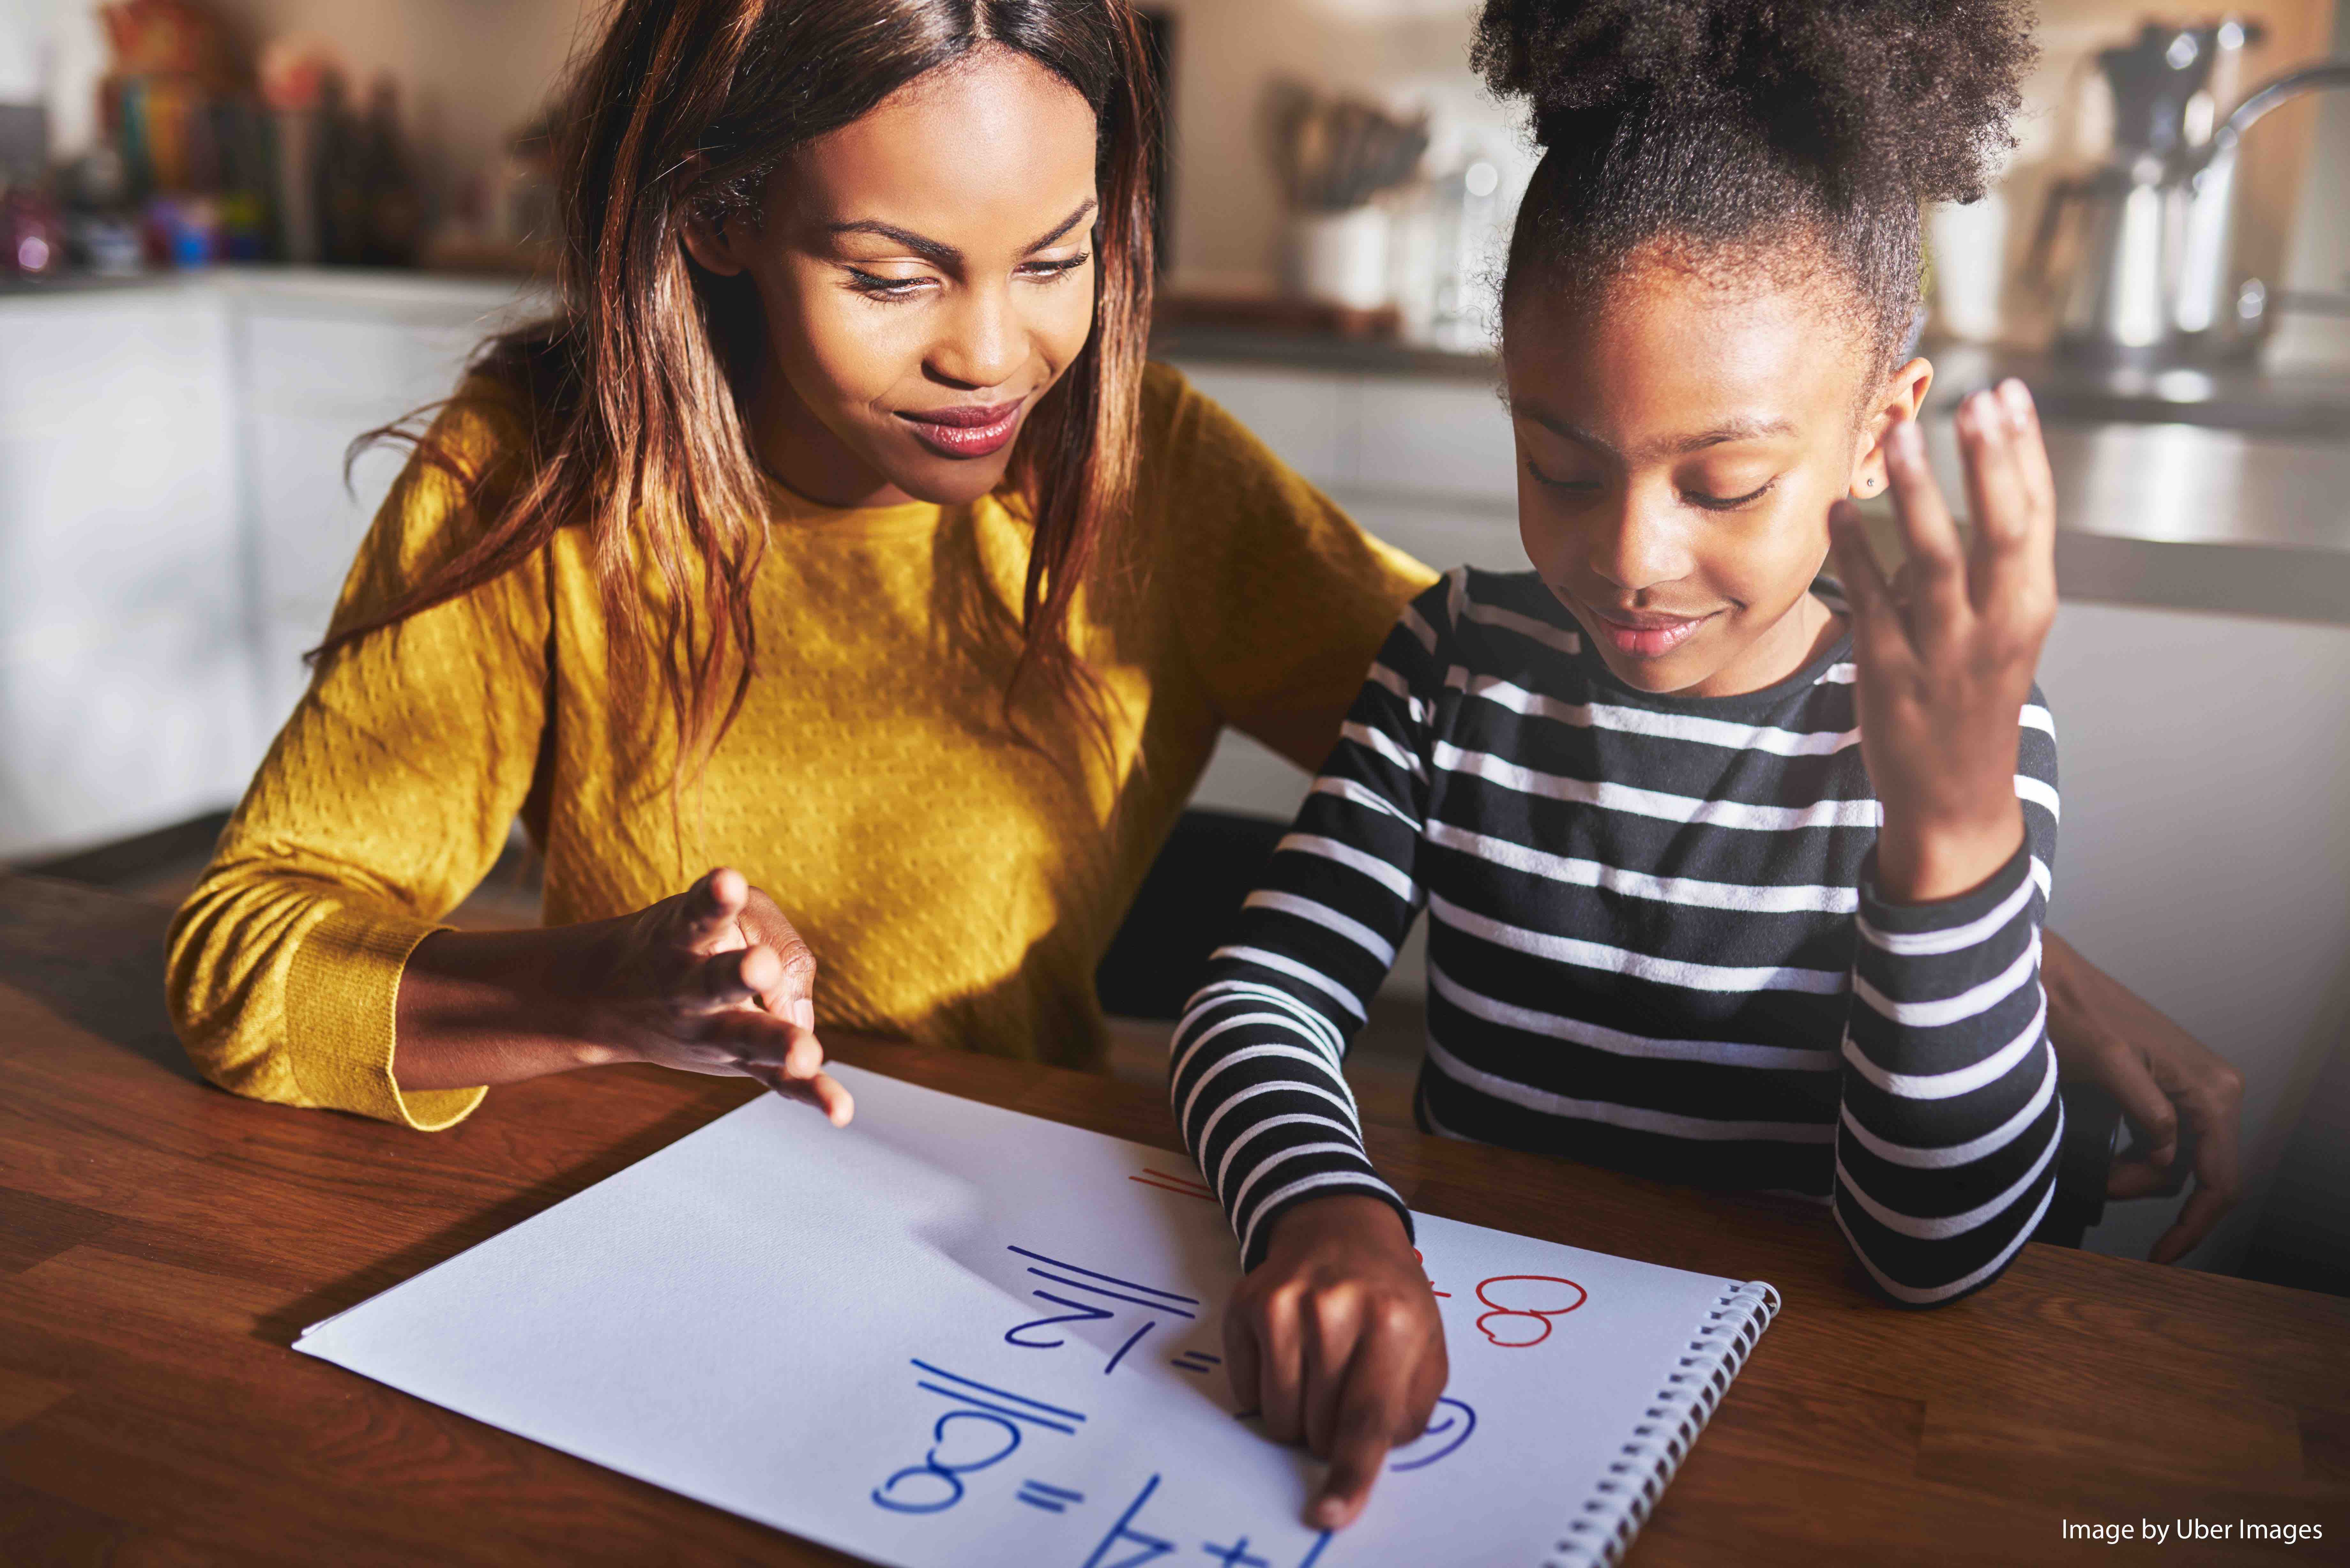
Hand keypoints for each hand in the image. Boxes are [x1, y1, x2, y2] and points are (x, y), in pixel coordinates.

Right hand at [579, 867, 853, 1122]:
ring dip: (778, 1043)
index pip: (700, 917)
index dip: (716, 900)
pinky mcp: (739, 1060)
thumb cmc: (692, 942)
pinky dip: (811, 1094)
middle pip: (716, 982)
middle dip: (740, 974)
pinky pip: (777, 1080)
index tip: (727, 882)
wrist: (611, 1000)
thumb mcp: (727, 915)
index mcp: (681, 940)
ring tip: (807, 1054)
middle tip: (761, 966)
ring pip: (747, 1037)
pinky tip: (842, 1113)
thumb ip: (779, 940)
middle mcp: (691, 989)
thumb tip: (802, 1012)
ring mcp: (713, 1030)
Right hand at [1224, 1194, 1446, 1530]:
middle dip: (1331, 1431)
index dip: (1350, 1473)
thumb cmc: (1390, 1298)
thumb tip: (1370, 1455)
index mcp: (1393, 1323)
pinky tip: (1288, 1351)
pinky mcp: (1246, 1303)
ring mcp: (1284, 1303)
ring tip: (1318, 1370)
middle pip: (1318, 1427)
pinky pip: (1246, 1392)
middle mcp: (1335, 1310)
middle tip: (1344, 1388)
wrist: (1341, 1227)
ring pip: (1278, 1417)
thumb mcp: (1426, 1345)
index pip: (1367, 1419)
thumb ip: (1410, 1408)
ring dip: (1299, 1416)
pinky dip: (1266, 1389)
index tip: (1331, 1513)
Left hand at [1830, 382, 2057, 903]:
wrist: (1955, 798)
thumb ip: (1987, 564)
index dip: (2023, 453)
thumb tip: (1961, 482)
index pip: (2035, 516)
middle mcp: (1996, 628)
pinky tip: (1838, 506)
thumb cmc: (1975, 695)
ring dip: (1917, 494)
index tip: (2008, 394)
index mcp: (2030, 609)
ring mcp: (1943, 652)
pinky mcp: (1888, 672)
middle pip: (1998, 531)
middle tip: (1972, 399)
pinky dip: (1855, 551)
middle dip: (1988, 464)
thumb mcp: (2001, 628)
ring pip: (1934, 561)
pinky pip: (1870, 600)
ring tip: (1900, 434)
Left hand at [2042, 931, 2243, 1262]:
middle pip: (2197, 1176)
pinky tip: (2107, 1160)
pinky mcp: (2167, 1092)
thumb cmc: (2071, 1011)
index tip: (2161, 1257)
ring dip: (2137, 1178)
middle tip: (2103, 1189)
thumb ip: (2146, 1111)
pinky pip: (2162, 1144)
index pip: (2218, 1180)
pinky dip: (2134, 1160)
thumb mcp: (2107, 1062)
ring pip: (2176, 1163)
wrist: (2050, 979)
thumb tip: (2168, 1158)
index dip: (2194, 1226)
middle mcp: (2215, 1091)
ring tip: (2096, 1170)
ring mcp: (2193, 1092)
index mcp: (2212, 1089)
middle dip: (2150, 1194)